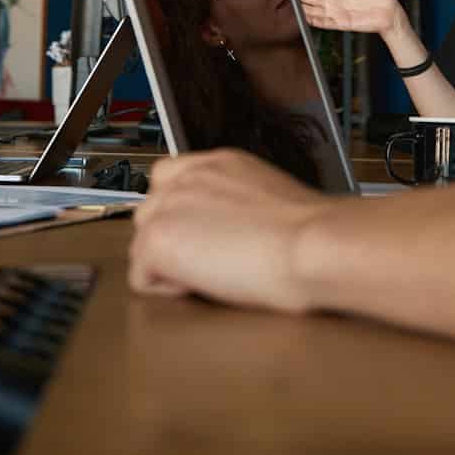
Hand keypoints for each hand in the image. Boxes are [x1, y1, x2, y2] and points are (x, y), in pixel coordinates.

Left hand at [130, 150, 325, 310]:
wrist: (313, 245)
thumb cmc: (311, 236)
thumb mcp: (272, 199)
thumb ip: (238, 203)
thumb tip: (233, 226)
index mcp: (219, 164)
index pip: (170, 180)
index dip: (182, 216)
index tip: (201, 236)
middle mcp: (189, 177)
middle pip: (150, 213)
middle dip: (174, 242)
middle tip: (213, 262)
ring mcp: (168, 206)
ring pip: (141, 245)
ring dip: (169, 265)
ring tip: (212, 275)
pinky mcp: (158, 239)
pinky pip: (140, 277)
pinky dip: (167, 290)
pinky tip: (204, 286)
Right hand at [296, 0, 405, 36]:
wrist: (391, 12)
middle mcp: (336, 4)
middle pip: (314, 1)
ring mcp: (338, 14)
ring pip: (317, 12)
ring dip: (305, 10)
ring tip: (292, 6)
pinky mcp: (343, 24)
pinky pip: (326, 23)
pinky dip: (316, 20)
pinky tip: (306, 18)